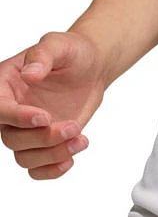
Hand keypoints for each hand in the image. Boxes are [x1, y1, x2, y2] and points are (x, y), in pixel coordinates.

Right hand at [0, 30, 106, 179]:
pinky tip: (71, 158)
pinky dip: (52, 170)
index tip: (45, 117)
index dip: (18, 118)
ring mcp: (28, 130)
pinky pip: (36, 169)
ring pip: (24, 157)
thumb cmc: (72, 54)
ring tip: (80, 139)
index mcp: (5, 84)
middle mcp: (12, 110)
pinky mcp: (45, 144)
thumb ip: (42, 56)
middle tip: (73, 126)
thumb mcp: (59, 45)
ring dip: (54, 155)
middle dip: (44, 139)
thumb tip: (29, 75)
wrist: (91, 70)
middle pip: (12, 139)